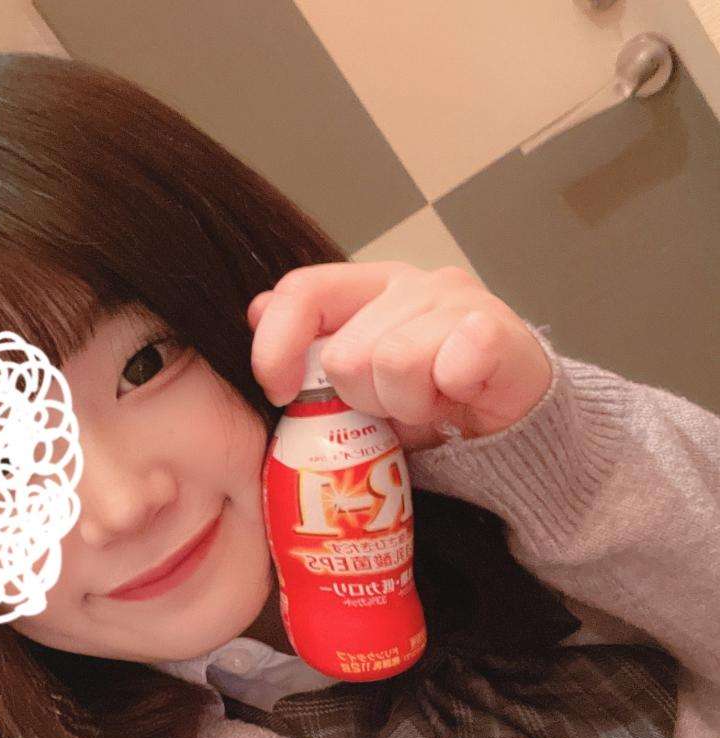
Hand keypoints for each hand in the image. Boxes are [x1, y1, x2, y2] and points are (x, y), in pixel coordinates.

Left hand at [247, 262, 553, 451]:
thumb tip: (256, 311)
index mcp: (371, 288)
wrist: (509, 428)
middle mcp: (414, 283)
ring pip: (393, 362)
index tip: (277, 392)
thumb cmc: (431, 402)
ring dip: (407, 404)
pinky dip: (449, 396)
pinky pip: (450, 365)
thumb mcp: (357, 381)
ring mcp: (458, 301)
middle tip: (395, 407)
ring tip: (429, 405)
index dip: (277, 346)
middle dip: (363, 398)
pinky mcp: (498, 330)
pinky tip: (460, 399)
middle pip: (345, 351)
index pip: (302, 291)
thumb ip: (311, 347)